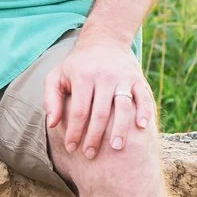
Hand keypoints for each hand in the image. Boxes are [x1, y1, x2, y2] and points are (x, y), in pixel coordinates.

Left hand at [45, 35, 155, 160]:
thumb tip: (53, 124)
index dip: (75, 132)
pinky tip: (141, 128)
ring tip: (115, 148)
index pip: (79, 110)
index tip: (71, 148)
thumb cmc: (77, 66)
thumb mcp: (57, 76)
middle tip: (90, 155)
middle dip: (94, 137)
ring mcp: (123, 78)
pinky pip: (144, 97)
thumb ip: (51, 99)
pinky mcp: (138, 79)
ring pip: (123, 107)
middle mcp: (104, 76)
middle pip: (100, 113)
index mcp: (83, 76)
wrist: (104, 41)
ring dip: (120, 129)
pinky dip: (144, 112)